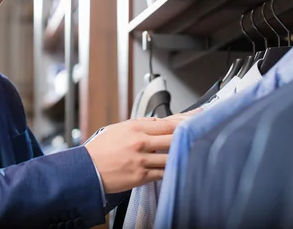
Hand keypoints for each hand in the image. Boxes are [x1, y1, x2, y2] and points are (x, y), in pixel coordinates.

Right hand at [84, 111, 198, 193]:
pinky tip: (180, 166)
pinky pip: (163, 173)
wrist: (87, 169)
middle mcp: (140, 143)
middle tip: (204, 132)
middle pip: (174, 137)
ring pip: (172, 156)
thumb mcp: (119, 128)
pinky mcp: (141, 176)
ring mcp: (142, 160)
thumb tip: (159, 121)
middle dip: (191, 134)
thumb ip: (140, 125)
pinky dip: (172, 170)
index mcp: (135, 128)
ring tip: (196, 150)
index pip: (168, 122)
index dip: (186, 120)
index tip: (199, 117)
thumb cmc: (101, 148)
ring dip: (184, 153)